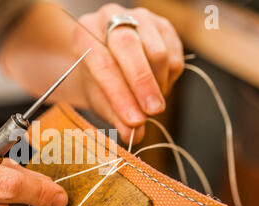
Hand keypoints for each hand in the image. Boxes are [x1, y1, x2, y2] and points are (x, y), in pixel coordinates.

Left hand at [73, 4, 183, 142]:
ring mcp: (138, 18)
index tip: (134, 121)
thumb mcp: (99, 98)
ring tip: (150, 103)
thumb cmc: (100, 80)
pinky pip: (174, 55)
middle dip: (143, 84)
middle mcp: (109, 18)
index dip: (120, 95)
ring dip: (158, 85)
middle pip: (128, 47)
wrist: (109, 58)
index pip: (103, 64)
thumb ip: (115, 116)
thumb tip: (133, 134)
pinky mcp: (162, 25)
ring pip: (156, 51)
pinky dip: (169, 78)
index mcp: (85, 34)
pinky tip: (158, 87)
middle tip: (153, 112)